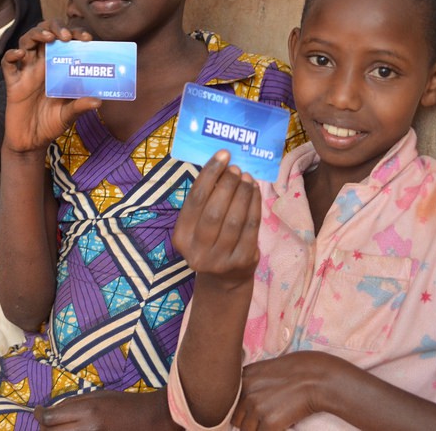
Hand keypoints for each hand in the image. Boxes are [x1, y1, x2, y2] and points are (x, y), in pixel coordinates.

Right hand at [2, 21, 100, 153]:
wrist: (30, 143)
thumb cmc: (50, 125)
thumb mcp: (68, 115)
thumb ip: (80, 106)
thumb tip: (98, 101)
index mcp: (57, 68)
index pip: (65, 42)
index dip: (75, 34)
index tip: (87, 38)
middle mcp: (41, 66)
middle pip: (45, 34)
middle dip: (55, 27)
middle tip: (66, 36)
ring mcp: (26, 72)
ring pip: (26, 42)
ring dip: (36, 34)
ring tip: (49, 38)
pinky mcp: (13, 83)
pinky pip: (8, 64)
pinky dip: (12, 55)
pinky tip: (20, 54)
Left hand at [34, 389, 179, 430]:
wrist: (147, 419)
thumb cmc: (124, 403)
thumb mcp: (98, 396)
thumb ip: (73, 403)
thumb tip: (51, 409)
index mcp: (88, 411)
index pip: (49, 417)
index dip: (38, 414)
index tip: (38, 410)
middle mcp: (87, 430)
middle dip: (43, 427)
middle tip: (44, 420)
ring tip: (55, 427)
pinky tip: (68, 430)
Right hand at [172, 150, 260, 289]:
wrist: (223, 279)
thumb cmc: (209, 241)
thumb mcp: (197, 226)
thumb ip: (205, 201)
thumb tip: (221, 166)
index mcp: (181, 238)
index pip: (195, 201)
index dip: (209, 175)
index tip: (222, 156)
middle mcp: (197, 252)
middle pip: (214, 210)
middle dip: (227, 184)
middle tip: (236, 168)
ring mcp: (220, 260)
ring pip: (234, 219)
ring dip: (242, 193)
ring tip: (247, 177)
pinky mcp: (242, 261)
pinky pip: (251, 228)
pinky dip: (254, 205)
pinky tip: (254, 191)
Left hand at [234, 351, 349, 429]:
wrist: (319, 378)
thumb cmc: (300, 370)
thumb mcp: (269, 367)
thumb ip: (254, 381)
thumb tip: (248, 399)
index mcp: (245, 376)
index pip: (231, 401)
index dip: (241, 409)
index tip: (249, 413)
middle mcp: (246, 391)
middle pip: (235, 418)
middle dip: (247, 422)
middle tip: (264, 419)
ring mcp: (256, 408)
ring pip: (246, 430)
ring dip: (257, 429)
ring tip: (272, 422)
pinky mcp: (269, 422)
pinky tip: (281, 427)